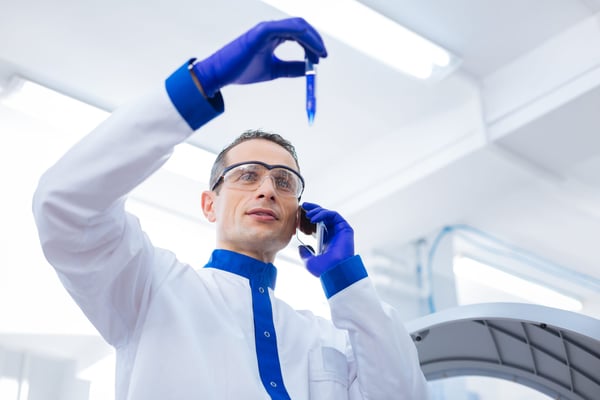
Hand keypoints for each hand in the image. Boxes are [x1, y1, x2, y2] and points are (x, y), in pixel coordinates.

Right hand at [192, 18, 326, 96]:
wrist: (221, 74)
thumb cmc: (242, 71)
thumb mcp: (274, 71)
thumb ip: (291, 68)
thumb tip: (308, 69)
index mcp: (273, 36)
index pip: (299, 34)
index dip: (313, 44)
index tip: (321, 59)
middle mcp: (271, 30)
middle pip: (301, 28)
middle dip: (316, 40)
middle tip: (323, 55)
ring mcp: (266, 29)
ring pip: (296, 26)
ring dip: (312, 38)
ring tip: (319, 53)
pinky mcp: (261, 32)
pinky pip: (285, 28)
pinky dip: (300, 33)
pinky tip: (308, 43)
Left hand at [298, 202, 354, 276]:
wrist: (335, 271)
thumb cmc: (324, 269)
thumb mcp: (309, 261)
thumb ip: (305, 253)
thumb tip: (301, 248)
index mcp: (326, 241)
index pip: (317, 226)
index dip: (308, 219)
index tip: (299, 216)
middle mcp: (333, 235)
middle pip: (323, 217)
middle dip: (313, 210)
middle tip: (303, 206)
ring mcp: (339, 231)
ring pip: (328, 214)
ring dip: (317, 211)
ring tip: (307, 214)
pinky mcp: (345, 228)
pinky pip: (334, 215)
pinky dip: (323, 214)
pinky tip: (313, 217)